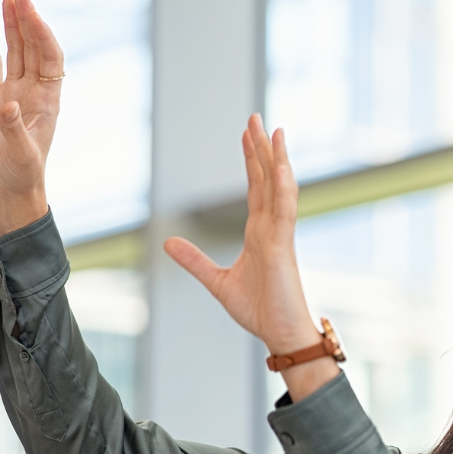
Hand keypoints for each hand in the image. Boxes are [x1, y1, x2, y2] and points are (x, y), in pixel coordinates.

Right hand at [0, 0, 65, 234]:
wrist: (9, 185)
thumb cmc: (22, 173)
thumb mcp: (22, 155)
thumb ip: (16, 130)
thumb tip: (8, 105)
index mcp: (48, 100)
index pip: (49, 58)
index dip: (42, 34)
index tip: (32, 12)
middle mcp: (33, 90)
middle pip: (34, 47)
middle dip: (29, 19)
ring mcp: (13, 91)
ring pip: (15, 50)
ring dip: (14, 25)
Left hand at [165, 117, 338, 398]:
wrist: (282, 336)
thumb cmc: (261, 311)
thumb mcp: (217, 282)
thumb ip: (195, 261)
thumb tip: (168, 241)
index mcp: (260, 234)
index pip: (255, 188)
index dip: (251, 160)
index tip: (248, 134)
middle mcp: (272, 229)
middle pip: (267, 179)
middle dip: (261, 148)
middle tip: (256, 117)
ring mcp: (280, 236)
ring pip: (279, 188)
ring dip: (276, 159)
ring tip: (274, 130)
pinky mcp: (284, 249)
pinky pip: (284, 212)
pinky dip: (283, 188)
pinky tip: (281, 166)